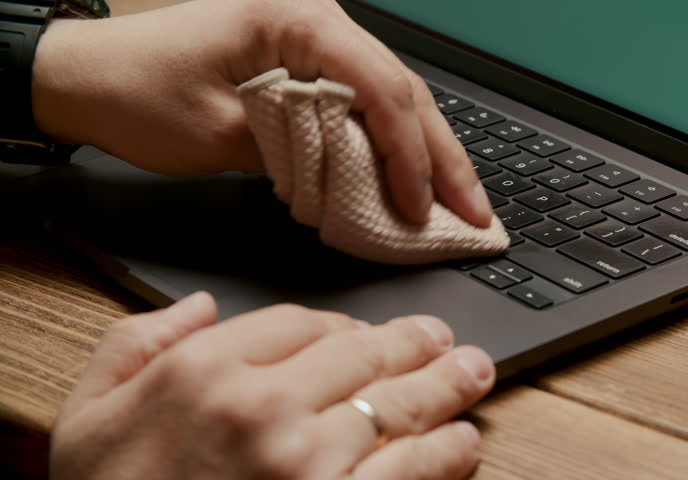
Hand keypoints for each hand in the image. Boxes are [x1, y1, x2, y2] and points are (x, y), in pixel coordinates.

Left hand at [31, 0, 492, 226]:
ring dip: (428, 154)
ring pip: (394, 99)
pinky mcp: (307, 67)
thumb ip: (301, 147)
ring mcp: (316, 42)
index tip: (422, 210)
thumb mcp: (222, 130)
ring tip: (460, 204)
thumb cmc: (139, 92)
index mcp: (298, 19)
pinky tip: (414, 183)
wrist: (90, 77)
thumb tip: (363, 176)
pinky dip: (393, 150)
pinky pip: (365, 108)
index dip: (411, 157)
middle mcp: (318, 20)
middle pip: (404, 90)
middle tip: (478, 212)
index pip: (381, 88)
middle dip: (444, 158)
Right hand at [51, 292, 494, 478]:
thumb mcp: (87, 414)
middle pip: (362, 355)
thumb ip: (138, 343)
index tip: (363, 331)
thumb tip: (200, 304)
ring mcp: (306, 464)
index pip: (299, 323)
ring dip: (446, 386)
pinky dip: (445, 453)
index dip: (343, 324)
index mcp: (204, 372)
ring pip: (398, 407)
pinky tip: (461, 441)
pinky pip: (409, 473)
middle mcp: (262, 408)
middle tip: (443, 340)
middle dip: (413, 344)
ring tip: (473, 373)